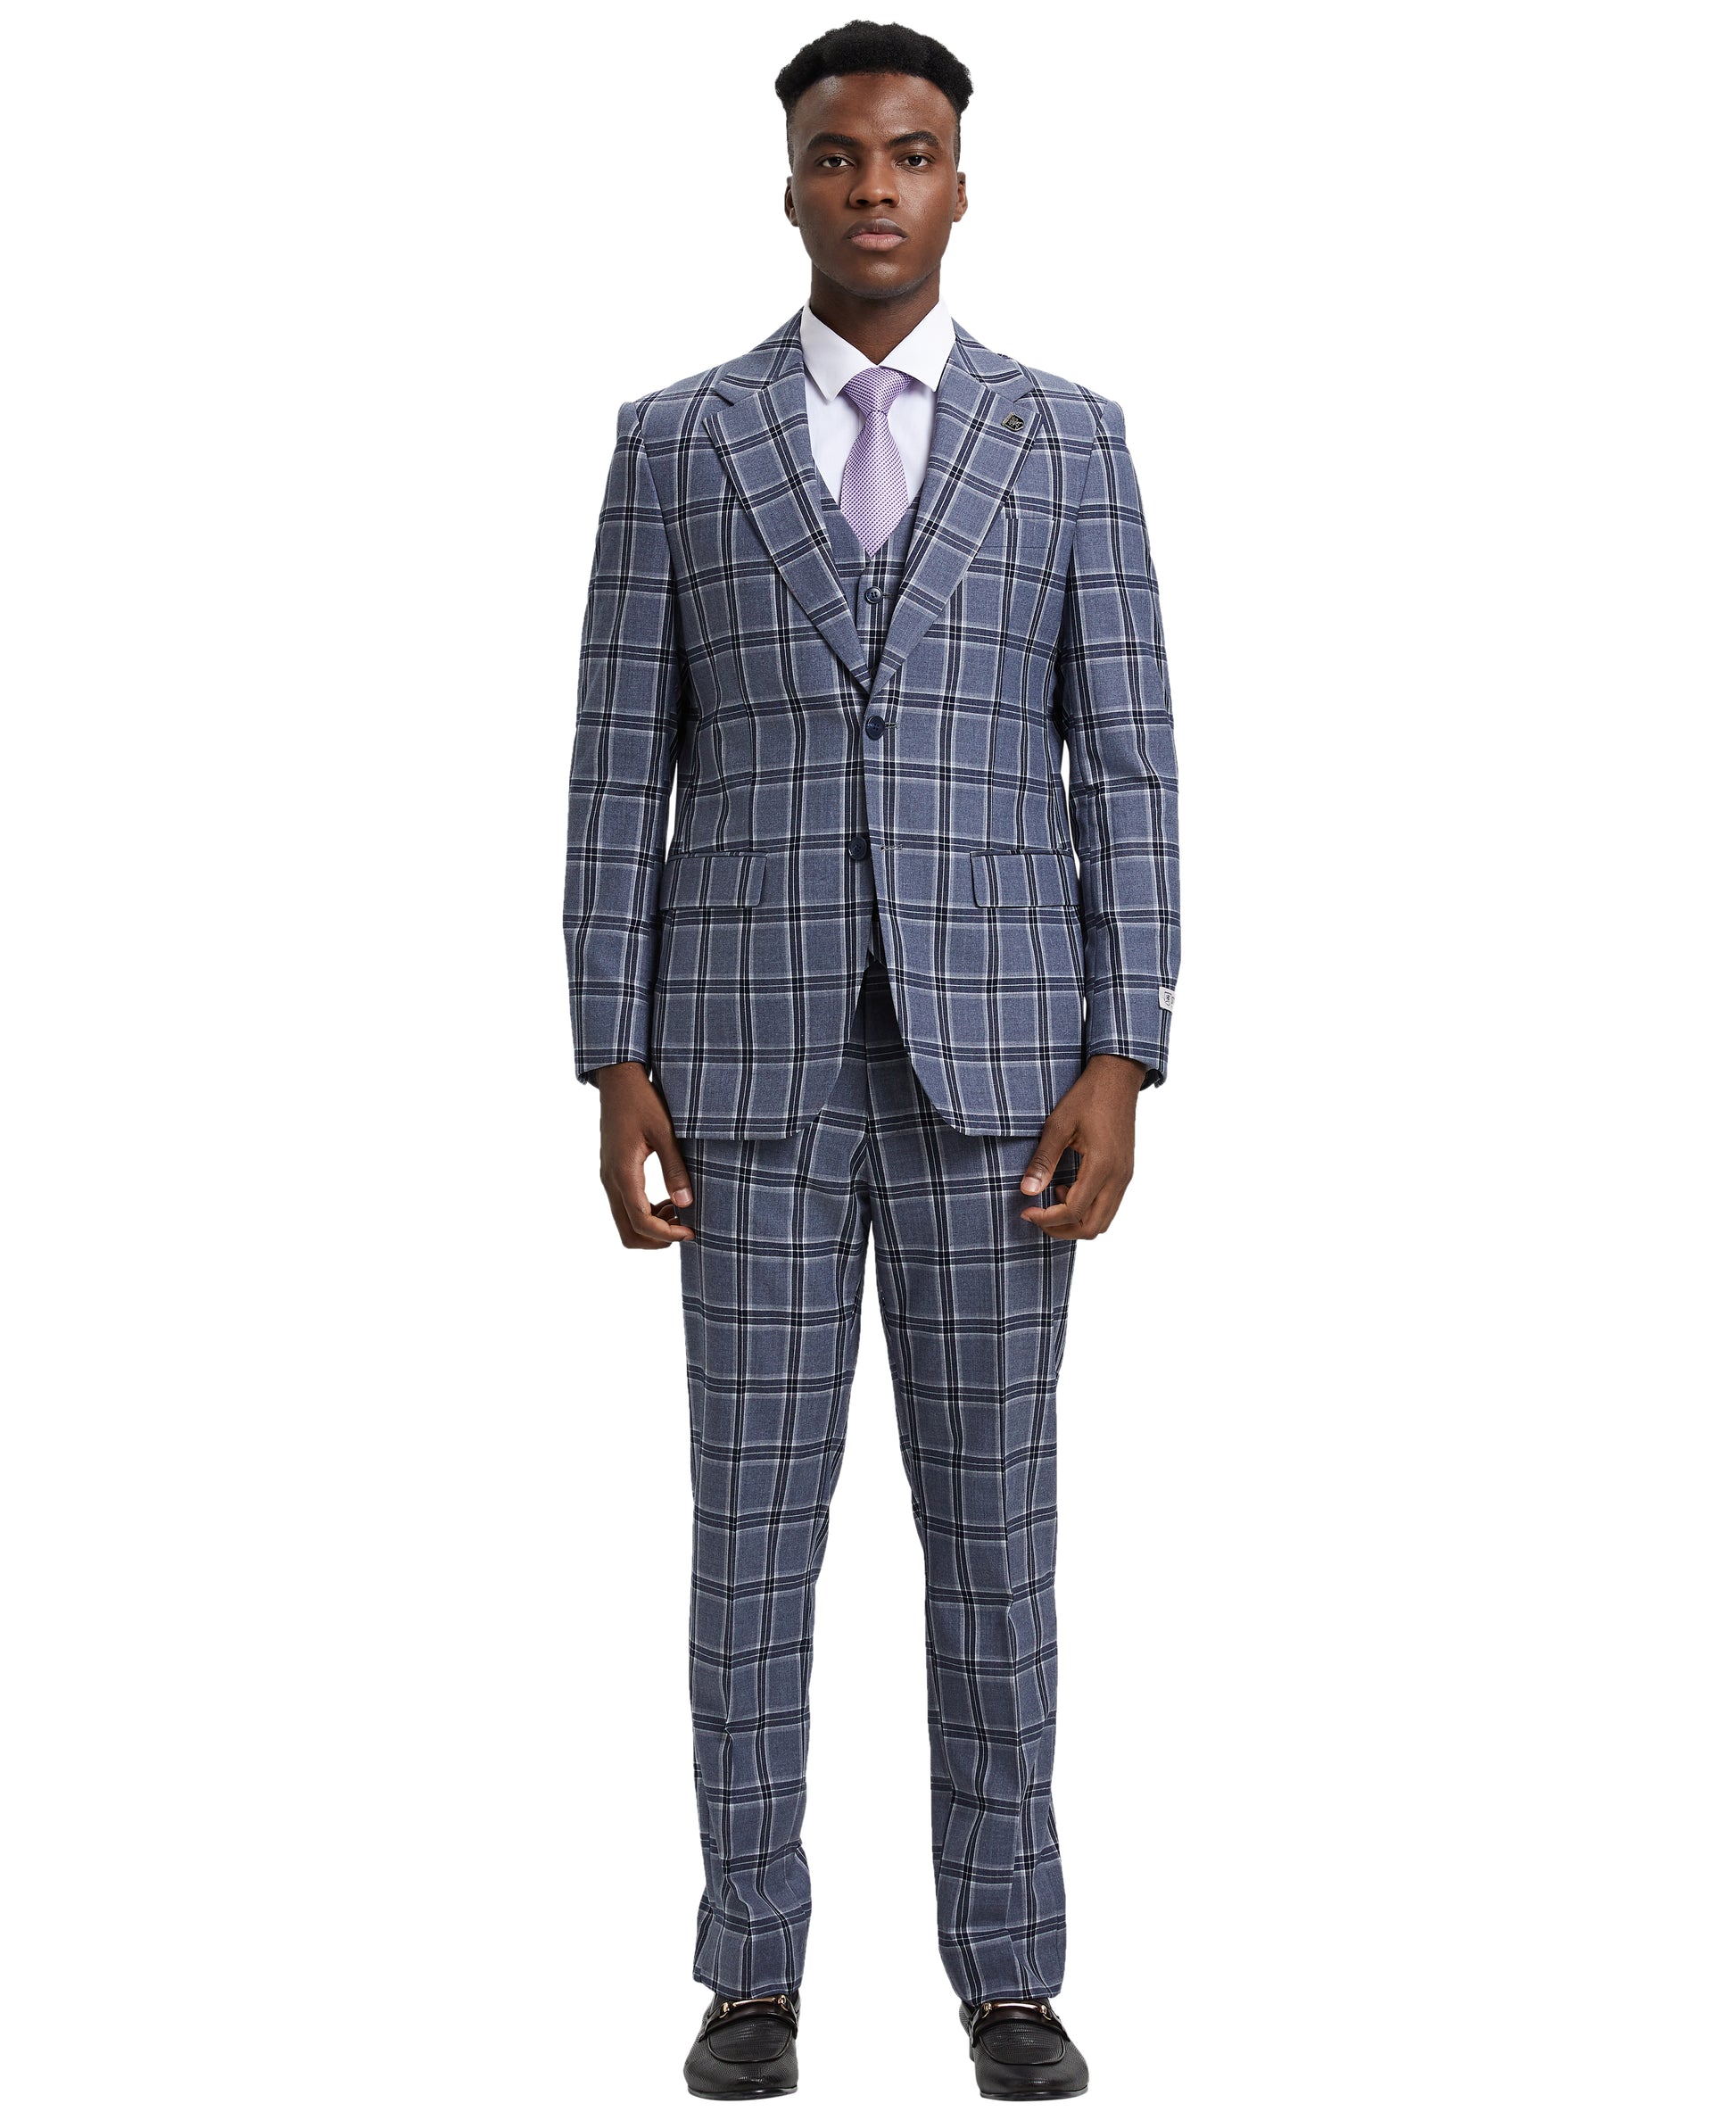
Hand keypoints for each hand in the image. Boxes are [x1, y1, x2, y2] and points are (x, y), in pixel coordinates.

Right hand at [595, 1063, 694, 1248]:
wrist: (618, 1080)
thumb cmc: (642, 1100)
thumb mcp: (665, 1132)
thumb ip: (675, 1169)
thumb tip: (686, 1204)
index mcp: (623, 1172)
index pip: (641, 1222)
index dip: (667, 1234)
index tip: (691, 1232)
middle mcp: (611, 1180)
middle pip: (628, 1232)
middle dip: (656, 1239)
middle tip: (686, 1229)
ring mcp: (609, 1177)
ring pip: (624, 1222)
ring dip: (651, 1227)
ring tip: (679, 1213)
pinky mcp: (612, 1172)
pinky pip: (624, 1206)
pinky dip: (644, 1213)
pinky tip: (667, 1200)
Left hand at [1017, 1053, 1144, 1240]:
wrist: (1117, 1078)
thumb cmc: (1087, 1097)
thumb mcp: (1058, 1125)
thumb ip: (1043, 1161)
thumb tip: (1027, 1191)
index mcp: (1102, 1166)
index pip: (1074, 1211)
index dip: (1047, 1218)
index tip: (1026, 1211)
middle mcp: (1119, 1177)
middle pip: (1094, 1227)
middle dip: (1063, 1229)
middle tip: (1038, 1216)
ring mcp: (1125, 1176)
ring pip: (1104, 1220)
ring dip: (1076, 1220)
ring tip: (1053, 1197)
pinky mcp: (1125, 1172)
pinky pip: (1108, 1205)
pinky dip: (1087, 1208)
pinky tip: (1068, 1187)